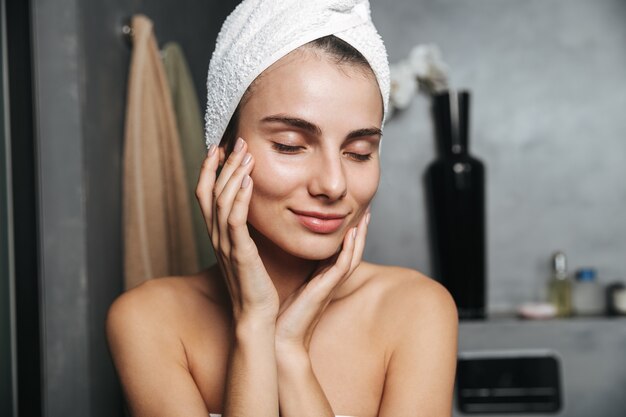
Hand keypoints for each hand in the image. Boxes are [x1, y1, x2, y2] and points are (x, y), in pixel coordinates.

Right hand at [196, 138, 278, 321]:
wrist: (257, 318)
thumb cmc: (256, 287)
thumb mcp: (247, 254)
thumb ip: (245, 233)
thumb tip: (251, 213)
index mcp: (219, 237)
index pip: (207, 196)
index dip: (210, 171)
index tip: (219, 148)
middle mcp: (217, 238)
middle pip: (211, 193)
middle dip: (222, 165)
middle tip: (236, 141)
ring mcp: (226, 246)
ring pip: (222, 202)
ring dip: (232, 175)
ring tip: (245, 153)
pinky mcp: (240, 255)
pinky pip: (235, 221)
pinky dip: (239, 199)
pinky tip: (247, 181)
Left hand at [274, 209, 369, 352]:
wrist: (280, 338)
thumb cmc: (283, 315)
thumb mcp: (293, 286)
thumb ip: (297, 272)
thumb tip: (288, 254)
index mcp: (322, 278)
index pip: (339, 252)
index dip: (347, 234)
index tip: (351, 216)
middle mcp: (330, 281)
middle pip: (352, 251)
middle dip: (360, 231)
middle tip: (366, 211)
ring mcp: (330, 285)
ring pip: (352, 256)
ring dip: (360, 237)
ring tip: (365, 217)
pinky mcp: (325, 290)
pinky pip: (342, 266)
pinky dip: (348, 250)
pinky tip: (351, 234)